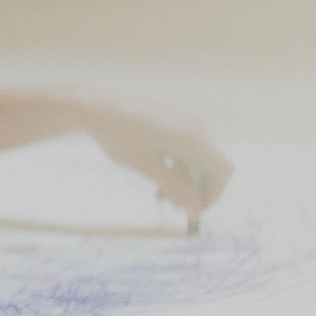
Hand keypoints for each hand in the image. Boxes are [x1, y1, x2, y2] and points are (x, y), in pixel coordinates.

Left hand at [83, 99, 231, 227]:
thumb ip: (176, 187)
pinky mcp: (173, 118)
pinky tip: (158, 174)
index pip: (221, 171)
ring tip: (161, 195)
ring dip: (184, 178)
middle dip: (195, 188)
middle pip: (210, 164)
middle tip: (174, 206)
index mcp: (193, 138)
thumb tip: (196, 209)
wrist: (95, 105)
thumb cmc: (119, 136)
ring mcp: (184, 119)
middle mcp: (195, 126)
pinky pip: (186, 145)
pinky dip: (178, 163)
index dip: (213, 194)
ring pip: (196, 156)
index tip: (195, 210)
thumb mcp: (147, 167)